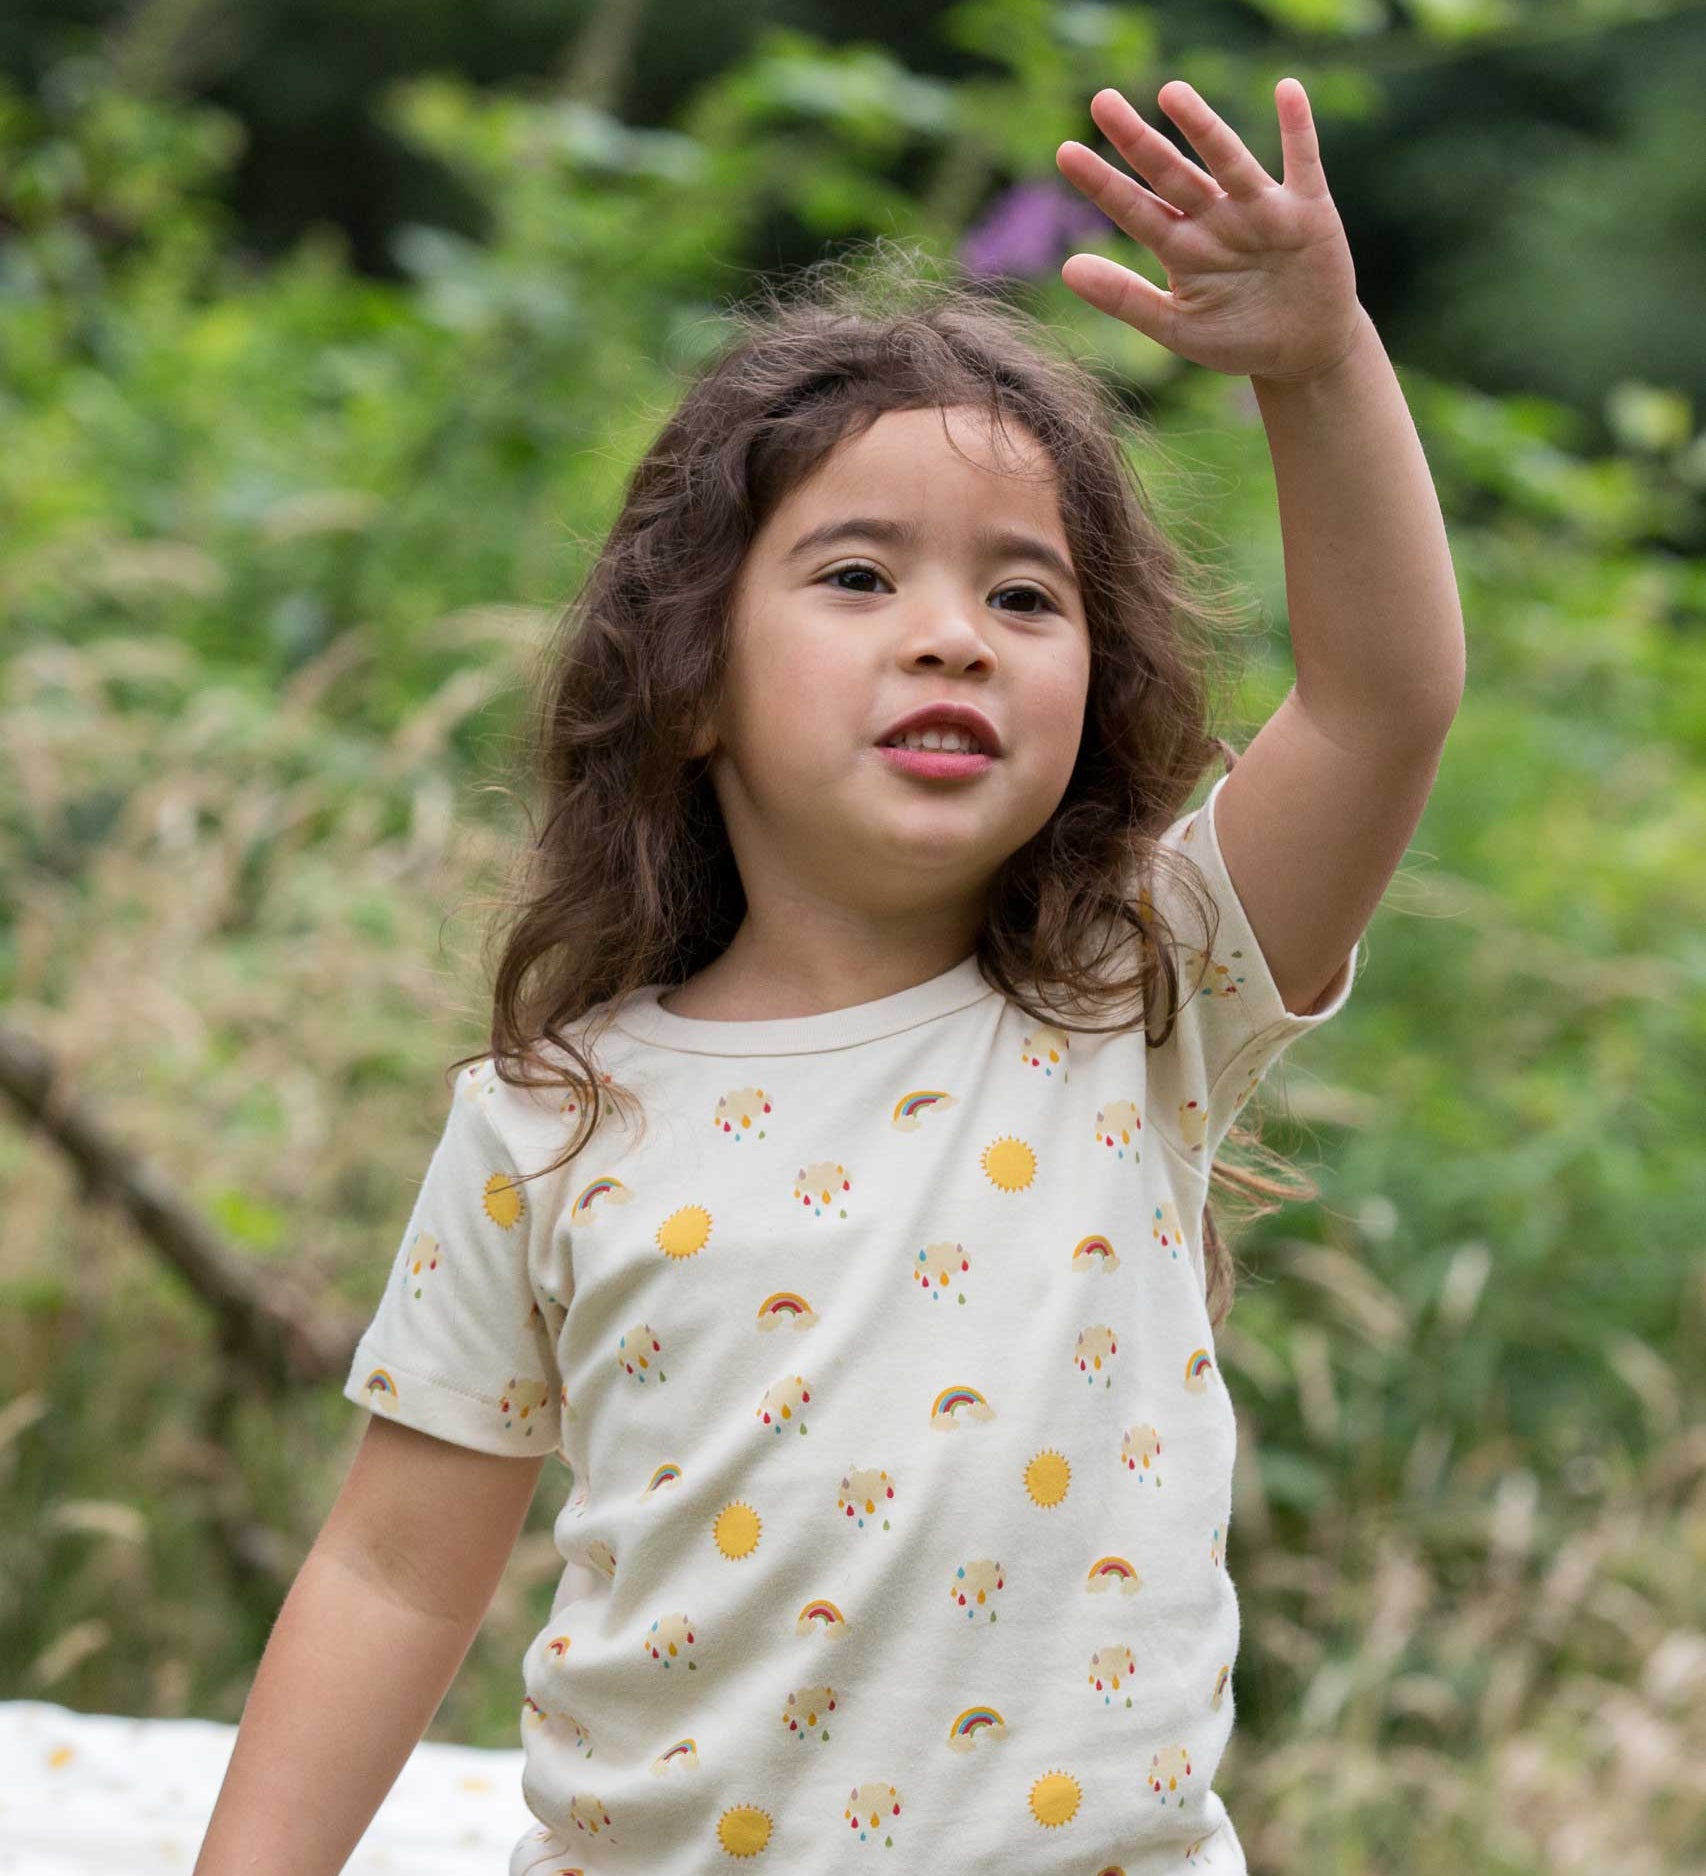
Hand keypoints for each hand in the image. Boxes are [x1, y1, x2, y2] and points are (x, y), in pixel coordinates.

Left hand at [1056, 78, 1364, 386]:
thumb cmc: (1237, 338)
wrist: (1304, 350)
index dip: (1102, 184)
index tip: (1065, 152)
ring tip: (1170, 94)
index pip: (1134, 210)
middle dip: (1138, 142)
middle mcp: (1215, 220)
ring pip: (1227, 162)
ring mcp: (1260, 211)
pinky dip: (1298, 128)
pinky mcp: (1308, 211)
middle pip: (1171, 175)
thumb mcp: (1176, 326)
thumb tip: (1067, 268)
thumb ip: (1125, 298)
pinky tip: (1287, 90)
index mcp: (1181, 248)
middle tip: (1102, 102)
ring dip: (1202, 128)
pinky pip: (1303, 162)